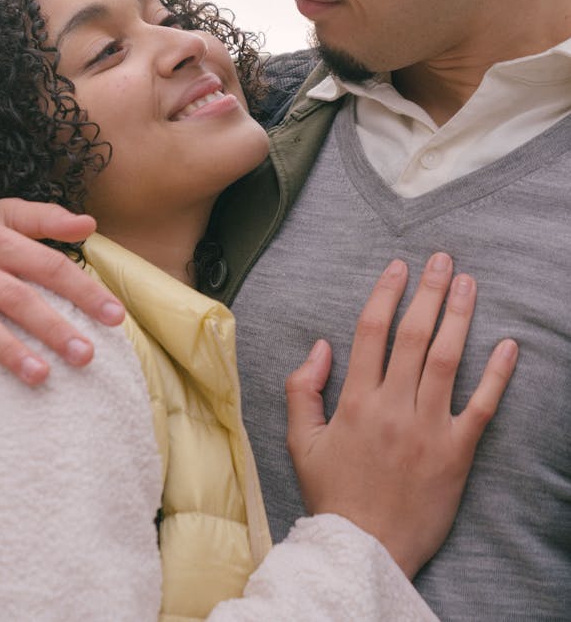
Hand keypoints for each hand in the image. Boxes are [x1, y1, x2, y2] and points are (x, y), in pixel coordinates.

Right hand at [285, 253, 517, 577]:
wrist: (365, 550)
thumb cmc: (333, 495)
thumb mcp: (300, 441)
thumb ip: (303, 388)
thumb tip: (321, 345)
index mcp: (356, 400)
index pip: (372, 332)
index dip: (386, 294)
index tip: (399, 267)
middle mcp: (394, 407)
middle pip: (415, 335)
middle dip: (429, 292)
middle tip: (443, 260)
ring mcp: (428, 428)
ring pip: (448, 360)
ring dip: (460, 317)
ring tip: (468, 284)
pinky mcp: (457, 453)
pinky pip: (481, 407)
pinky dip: (497, 375)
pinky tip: (509, 345)